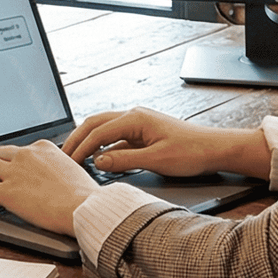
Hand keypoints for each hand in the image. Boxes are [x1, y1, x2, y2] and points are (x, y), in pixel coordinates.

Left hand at [0, 139, 98, 230]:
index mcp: (43, 147)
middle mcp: (26, 155)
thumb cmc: (84, 194)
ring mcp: (14, 172)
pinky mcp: (6, 191)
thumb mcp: (72, 170)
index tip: (8, 163)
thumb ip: (58, 168)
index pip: (20, 149)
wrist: (83, 206)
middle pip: (0, 154)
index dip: (11, 158)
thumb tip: (56, 177)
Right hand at [64, 107, 268, 179]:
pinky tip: (99, 159)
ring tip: (75, 155)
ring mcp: (138, 123)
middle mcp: (134, 115)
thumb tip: (98, 161)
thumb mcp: (156, 160)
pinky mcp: (143, 132)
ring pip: (104, 128)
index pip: (98, 132)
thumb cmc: (191, 152)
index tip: (69, 162)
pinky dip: (104, 146)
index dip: (82, 148)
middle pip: (95, 123)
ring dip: (89, 140)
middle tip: (63, 155)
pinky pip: (117, 137)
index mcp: (135, 118)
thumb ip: (124, 161)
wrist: (215, 148)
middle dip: (78, 138)